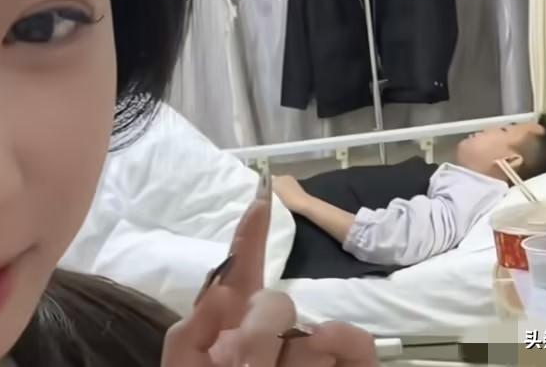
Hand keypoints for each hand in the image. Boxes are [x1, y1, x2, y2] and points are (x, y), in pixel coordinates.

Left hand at [162, 174, 377, 365]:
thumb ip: (192, 335)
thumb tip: (223, 289)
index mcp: (228, 337)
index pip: (240, 277)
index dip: (249, 236)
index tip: (262, 194)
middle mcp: (273, 342)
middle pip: (273, 303)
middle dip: (255, 331)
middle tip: (239, 366)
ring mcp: (309, 360)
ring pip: (315, 330)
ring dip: (291, 357)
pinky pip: (353, 346)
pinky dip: (340, 346)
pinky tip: (319, 356)